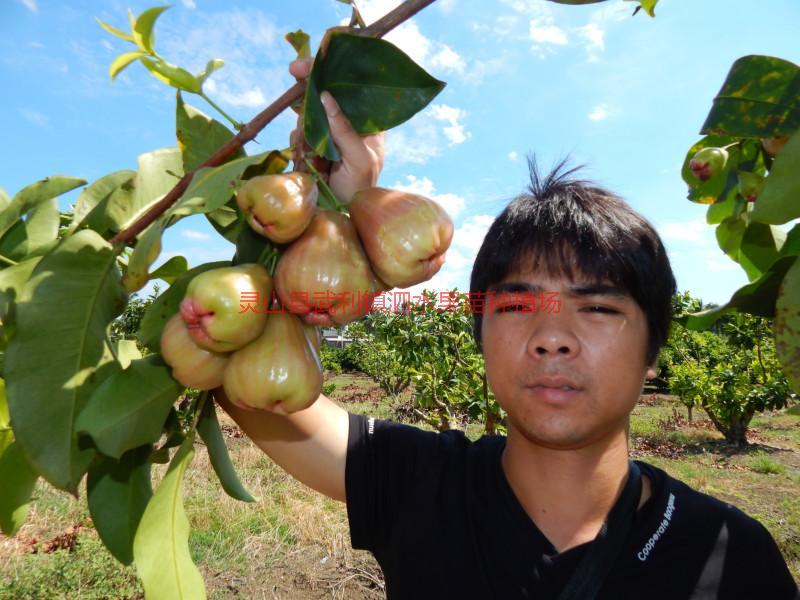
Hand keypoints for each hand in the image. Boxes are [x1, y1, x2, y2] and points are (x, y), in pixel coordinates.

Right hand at [289, 58, 384, 203]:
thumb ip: (345, 130)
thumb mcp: (359, 160)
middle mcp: (348, 123)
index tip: (307, 64)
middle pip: (324, 94)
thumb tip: (326, 97)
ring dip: (304, 127)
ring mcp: (328, 134)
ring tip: (315, 153)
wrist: (342, 214)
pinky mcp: (313, 146)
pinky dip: (297, 142)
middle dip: (308, 90)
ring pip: (308, 114)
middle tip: (294, 71)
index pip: (350, 88)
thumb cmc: (361, 189)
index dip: (329, 70)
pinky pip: (299, 134)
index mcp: (367, 122)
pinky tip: (306, 158)